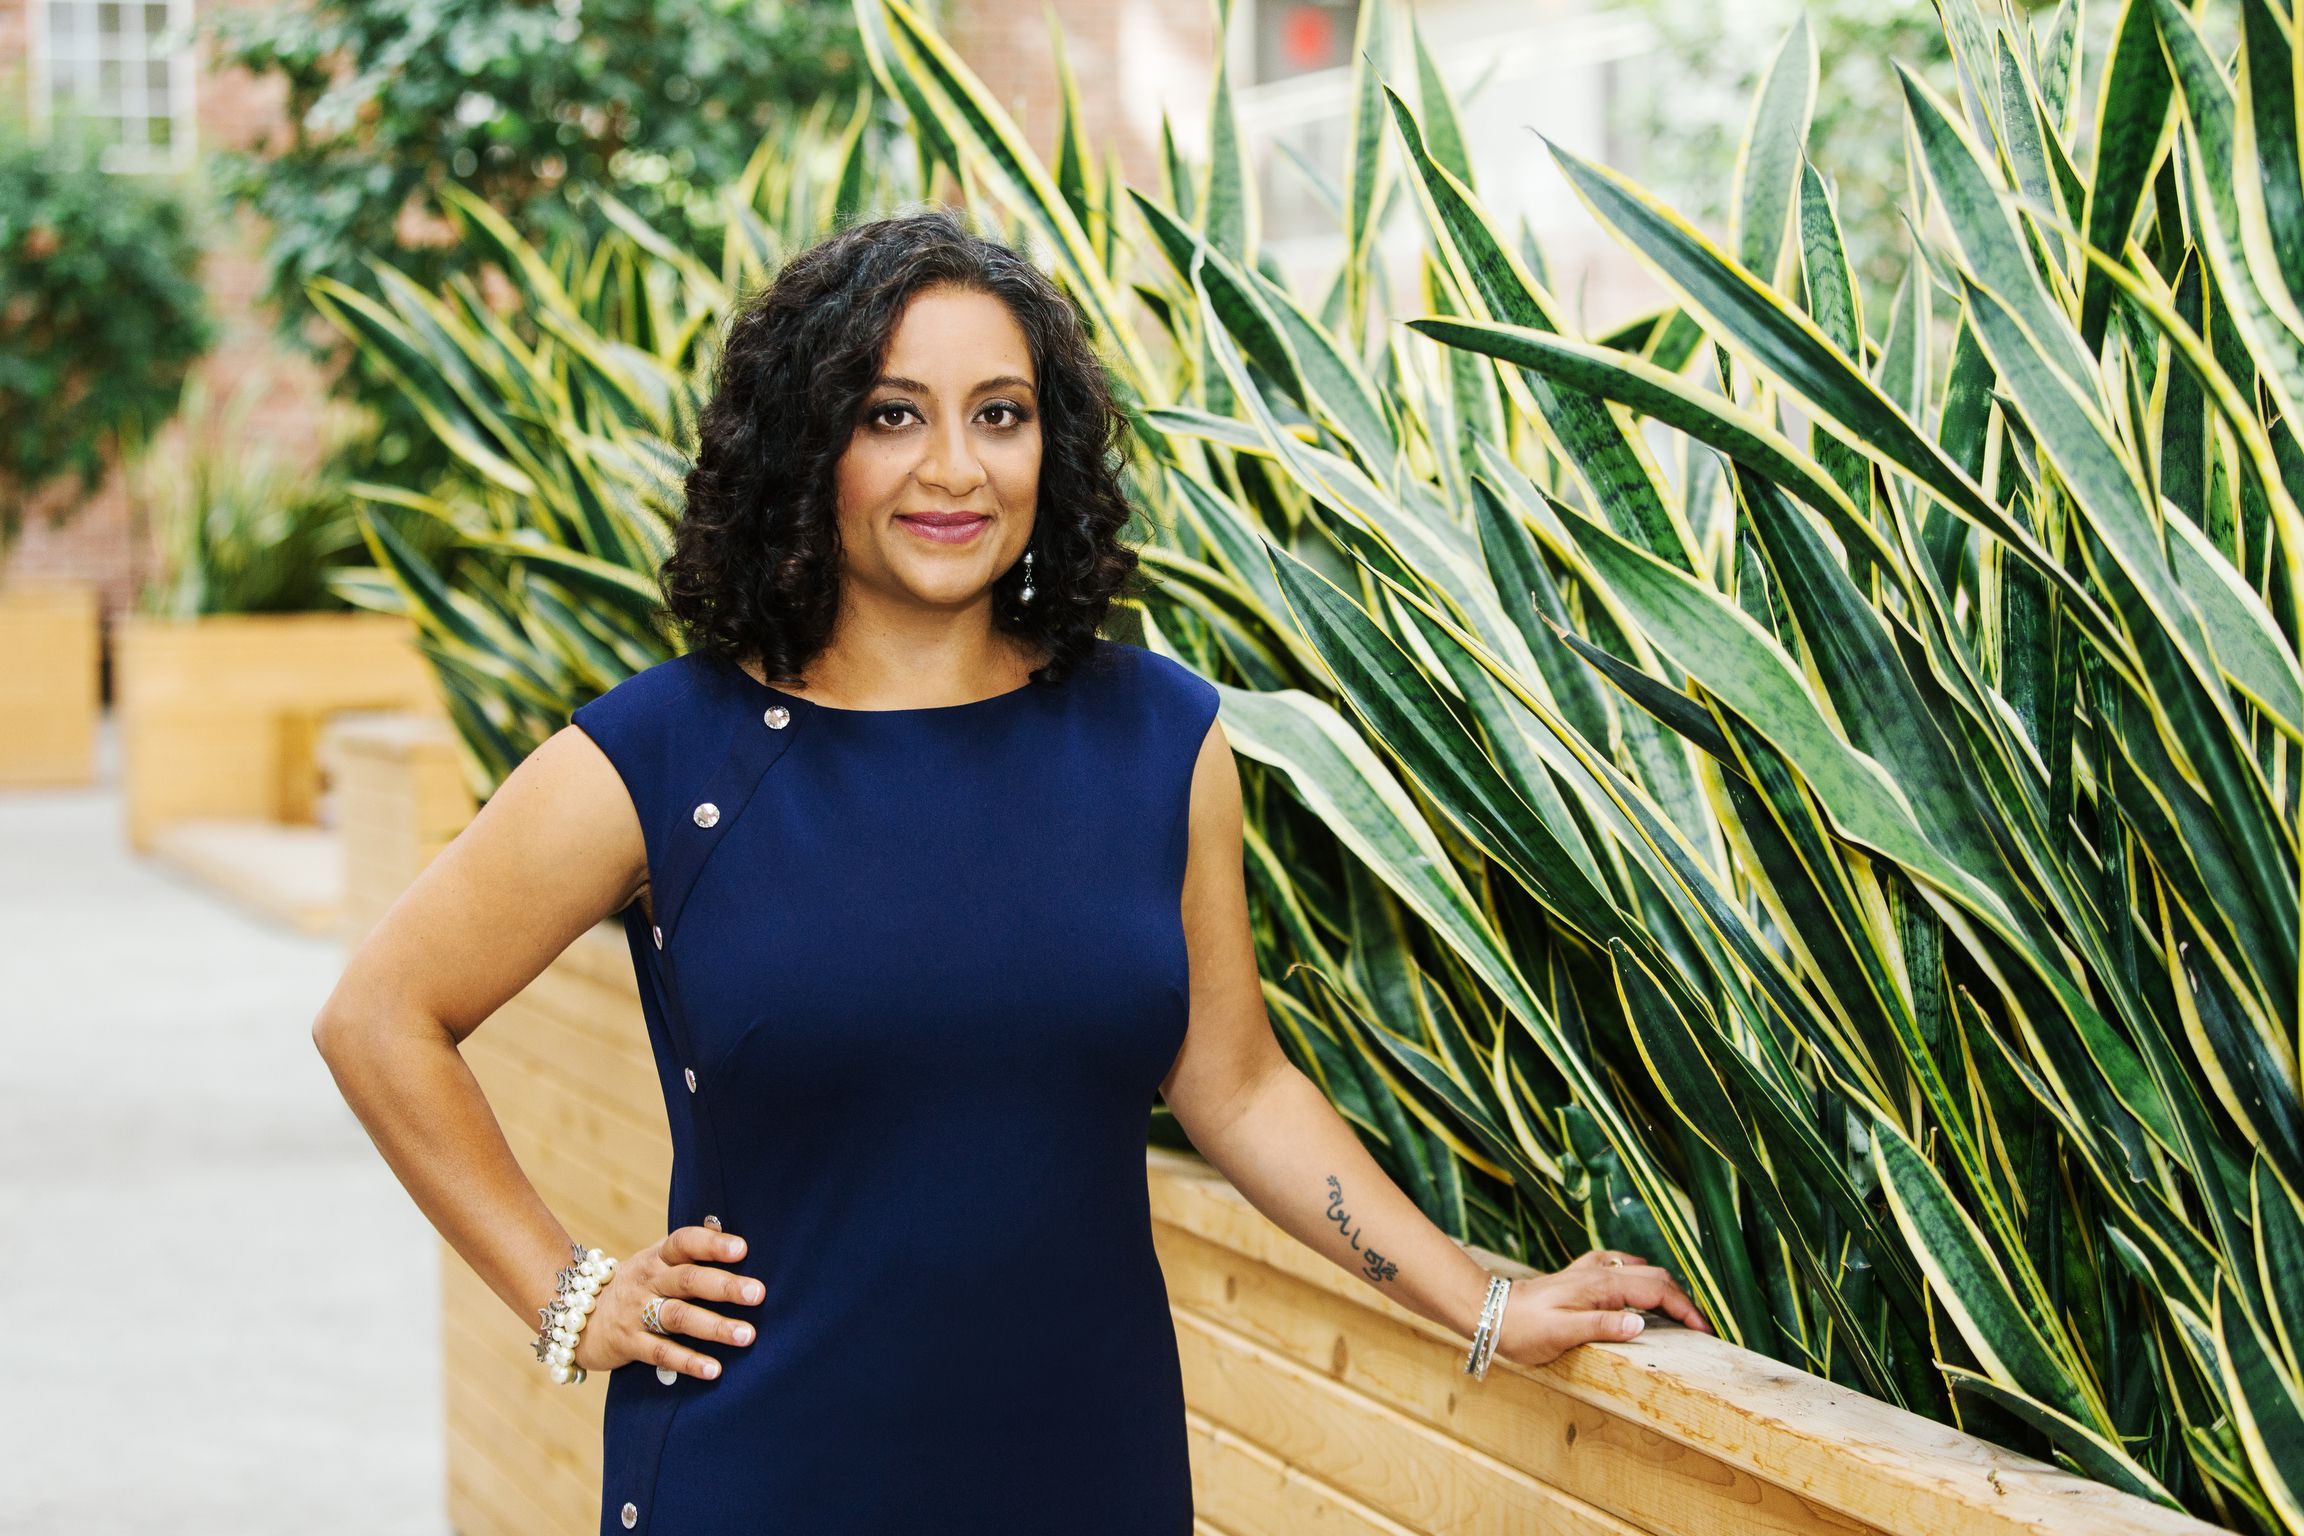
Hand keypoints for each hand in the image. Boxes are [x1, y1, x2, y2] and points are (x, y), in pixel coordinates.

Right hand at [573, 1224, 763, 1379]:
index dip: (711, 1244)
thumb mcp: (655, 1261)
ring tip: (747, 1335)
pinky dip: (688, 1362)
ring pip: (678, 1317)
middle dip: (724, 1286)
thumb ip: (688, 1249)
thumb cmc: (636, 1285)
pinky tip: (714, 1370)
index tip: (742, 1249)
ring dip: (714, 1327)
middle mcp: (647, 1281)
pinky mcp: (629, 1343)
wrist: (574, 1314)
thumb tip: (722, 1224)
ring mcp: (636, 1313)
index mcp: (656, 1257)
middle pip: (687, 1280)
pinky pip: (661, 1353)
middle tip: (758, 1294)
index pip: (683, 1243)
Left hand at [1492, 1248, 1712, 1367]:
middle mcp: (1599, 1272)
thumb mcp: (1563, 1334)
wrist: (1492, 1312)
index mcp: (1602, 1286)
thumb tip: (1642, 1326)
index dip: (1686, 1309)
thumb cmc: (1524, 1328)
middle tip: (1699, 1326)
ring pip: (1640, 1270)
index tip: (1705, 1331)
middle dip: (1682, 1298)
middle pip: (1655, 1276)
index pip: (1657, 1291)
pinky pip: (1618, 1267)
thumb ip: (1603, 1327)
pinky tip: (1637, 1287)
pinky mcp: (1579, 1276)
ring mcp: (1589, 1271)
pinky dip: (1638, 1276)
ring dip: (1663, 1286)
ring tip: (1677, 1311)